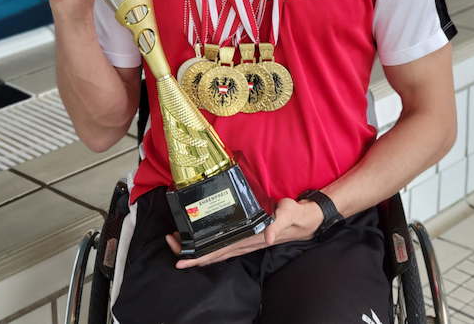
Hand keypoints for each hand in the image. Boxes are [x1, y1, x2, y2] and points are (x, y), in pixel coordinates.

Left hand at [167, 197, 322, 267]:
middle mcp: (243, 243)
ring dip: (195, 250)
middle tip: (170, 243)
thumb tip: (269, 237)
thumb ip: (277, 224)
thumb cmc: (293, 215)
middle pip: (211, 254)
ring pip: (214, 251)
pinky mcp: (245, 237)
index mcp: (248, 239)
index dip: (199, 256)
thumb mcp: (286, 215)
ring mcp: (243, 242)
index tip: (180, 258)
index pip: (218, 252)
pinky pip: (222, 246)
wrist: (303, 220)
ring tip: (177, 242)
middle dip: (189, 253)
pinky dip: (207, 245)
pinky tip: (199, 241)